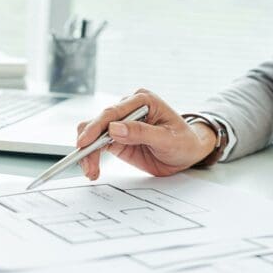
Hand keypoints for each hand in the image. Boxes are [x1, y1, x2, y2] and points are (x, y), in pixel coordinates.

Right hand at [76, 89, 217, 178]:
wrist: (188, 154)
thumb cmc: (184, 142)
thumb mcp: (167, 139)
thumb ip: (141, 132)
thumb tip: (114, 128)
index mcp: (142, 101)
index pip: (113, 112)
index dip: (96, 127)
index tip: (85, 142)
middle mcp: (128, 109)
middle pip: (98, 122)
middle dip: (88, 143)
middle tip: (86, 164)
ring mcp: (120, 124)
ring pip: (93, 134)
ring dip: (87, 152)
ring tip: (90, 170)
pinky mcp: (116, 139)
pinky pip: (97, 145)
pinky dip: (91, 156)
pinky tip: (93, 169)